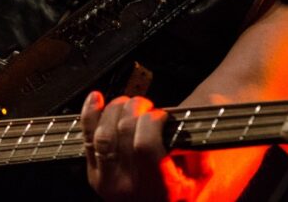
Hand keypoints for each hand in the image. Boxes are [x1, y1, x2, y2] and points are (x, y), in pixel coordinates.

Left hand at [80, 92, 208, 201]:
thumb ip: (199, 147)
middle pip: (124, 132)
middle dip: (136, 108)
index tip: (161, 116)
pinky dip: (90, 114)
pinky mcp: (94, 175)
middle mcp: (130, 186)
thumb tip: (195, 117)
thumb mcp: (201, 174)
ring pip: (104, 134)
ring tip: (129, 105)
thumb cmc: (180, 188)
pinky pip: (86, 139)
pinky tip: (96, 98)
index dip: (152, 121)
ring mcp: (108, 181)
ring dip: (116, 109)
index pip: (145, 144)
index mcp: (160, 186)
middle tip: (147, 106)